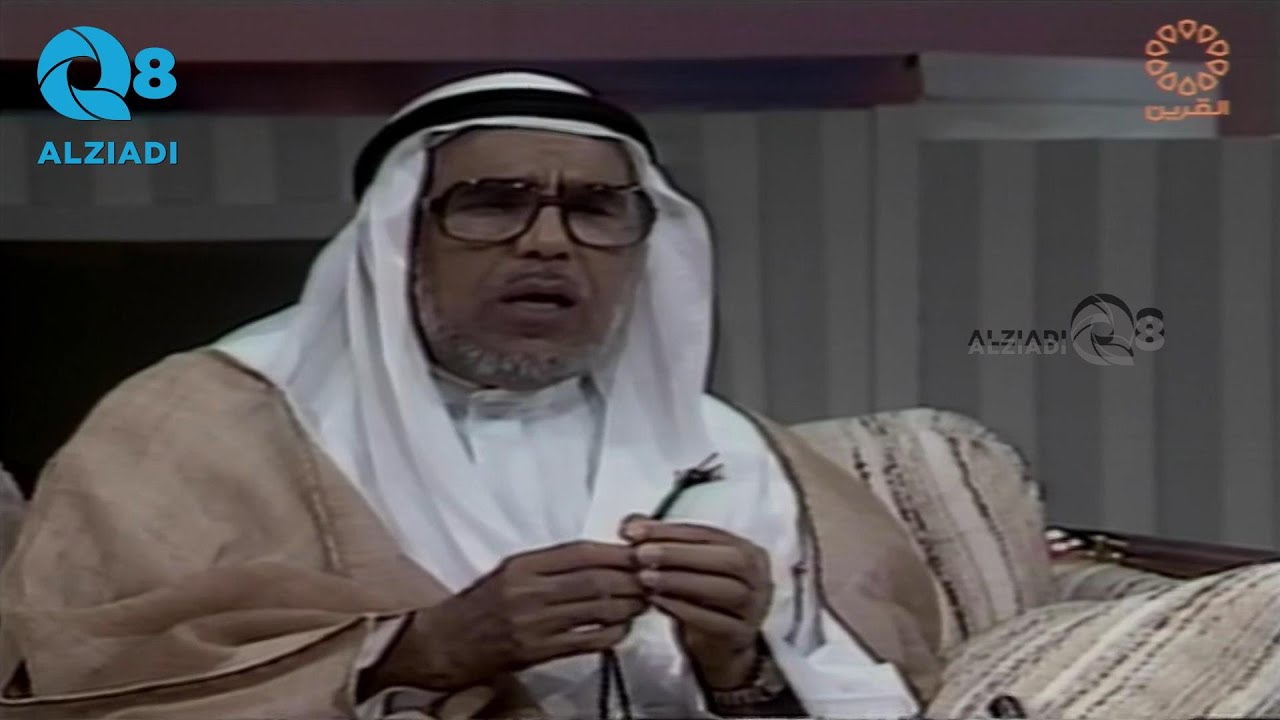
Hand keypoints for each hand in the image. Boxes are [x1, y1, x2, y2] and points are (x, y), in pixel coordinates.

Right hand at [375, 540, 646, 691]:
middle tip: (651, 580)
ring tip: (642, 603)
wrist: (446, 643)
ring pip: (596, 611)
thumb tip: (604, 557)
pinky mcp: (537, 653)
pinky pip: (587, 642)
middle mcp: (528, 591)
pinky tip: (622, 630)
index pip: (581, 552)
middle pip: (595, 580)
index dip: (616, 553)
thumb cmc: (483, 604)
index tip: (639, 554)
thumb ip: (553, 564)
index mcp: (523, 564)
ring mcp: (533, 624)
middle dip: (631, 581)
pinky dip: (612, 635)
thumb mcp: (512, 571)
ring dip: (628, 607)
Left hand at [619, 517, 772, 688]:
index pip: (708, 534)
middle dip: (680, 554)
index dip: (670, 531)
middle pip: (726, 559)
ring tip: (646, 578)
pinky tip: (657, 602)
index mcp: (747, 551)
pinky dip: (684, 609)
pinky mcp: (741, 635)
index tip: (634, 532)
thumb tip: (629, 526)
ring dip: (681, 581)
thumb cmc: (701, 598)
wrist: (719, 647)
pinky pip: (716, 621)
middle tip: (641, 554)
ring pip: (724, 590)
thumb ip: (660, 542)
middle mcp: (759, 576)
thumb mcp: (684, 567)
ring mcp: (755, 607)